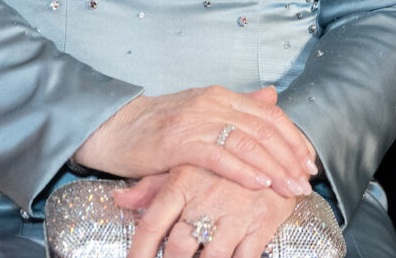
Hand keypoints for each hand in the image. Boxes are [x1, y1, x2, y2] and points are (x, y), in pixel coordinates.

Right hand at [75, 86, 316, 195]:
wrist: (114, 128)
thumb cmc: (158, 126)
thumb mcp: (203, 110)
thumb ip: (238, 106)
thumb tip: (273, 96)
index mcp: (222, 96)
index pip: (269, 114)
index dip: (293, 138)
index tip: (309, 161)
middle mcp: (214, 103)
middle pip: (264, 128)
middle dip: (290, 156)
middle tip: (306, 179)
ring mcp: (197, 121)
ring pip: (247, 142)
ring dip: (275, 167)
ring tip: (291, 187)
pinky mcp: (180, 142)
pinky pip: (219, 157)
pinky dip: (243, 171)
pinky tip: (260, 184)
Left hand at [117, 168, 297, 257]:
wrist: (275, 149)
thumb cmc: (221, 165)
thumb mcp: (185, 167)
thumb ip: (152, 186)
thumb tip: (119, 198)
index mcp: (185, 180)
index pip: (151, 223)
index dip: (138, 251)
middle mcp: (208, 197)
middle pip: (178, 246)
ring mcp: (236, 212)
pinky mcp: (262, 224)